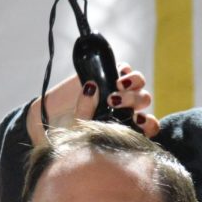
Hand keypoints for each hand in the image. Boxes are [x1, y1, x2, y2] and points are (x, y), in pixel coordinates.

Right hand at [26, 65, 157, 145]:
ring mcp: (118, 89)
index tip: (138, 122)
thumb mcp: (81, 134)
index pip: (149, 125)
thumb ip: (88, 119)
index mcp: (127, 125)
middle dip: (133, 101)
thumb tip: (93, 97)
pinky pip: (124, 68)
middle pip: (143, 100)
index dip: (149, 123)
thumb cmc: (69, 132)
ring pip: (139, 84)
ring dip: (132, 86)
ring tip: (116, 88)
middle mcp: (126, 106)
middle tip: (114, 103)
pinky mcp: (108, 73)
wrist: (51, 117)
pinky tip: (115, 78)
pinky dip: (124, 71)